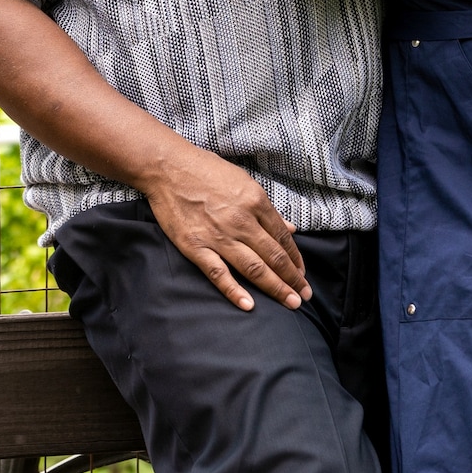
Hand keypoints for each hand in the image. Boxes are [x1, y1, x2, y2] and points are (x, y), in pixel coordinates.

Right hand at [141, 145, 312, 310]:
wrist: (167, 167)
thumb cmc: (205, 170)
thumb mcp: (243, 181)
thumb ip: (267, 209)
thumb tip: (291, 228)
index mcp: (256, 201)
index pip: (283, 237)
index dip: (296, 259)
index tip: (302, 274)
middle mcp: (242, 221)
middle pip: (274, 257)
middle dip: (293, 279)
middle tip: (304, 296)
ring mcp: (219, 236)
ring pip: (254, 268)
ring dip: (276, 288)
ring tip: (291, 303)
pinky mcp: (196, 246)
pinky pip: (219, 273)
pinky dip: (234, 290)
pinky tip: (249, 305)